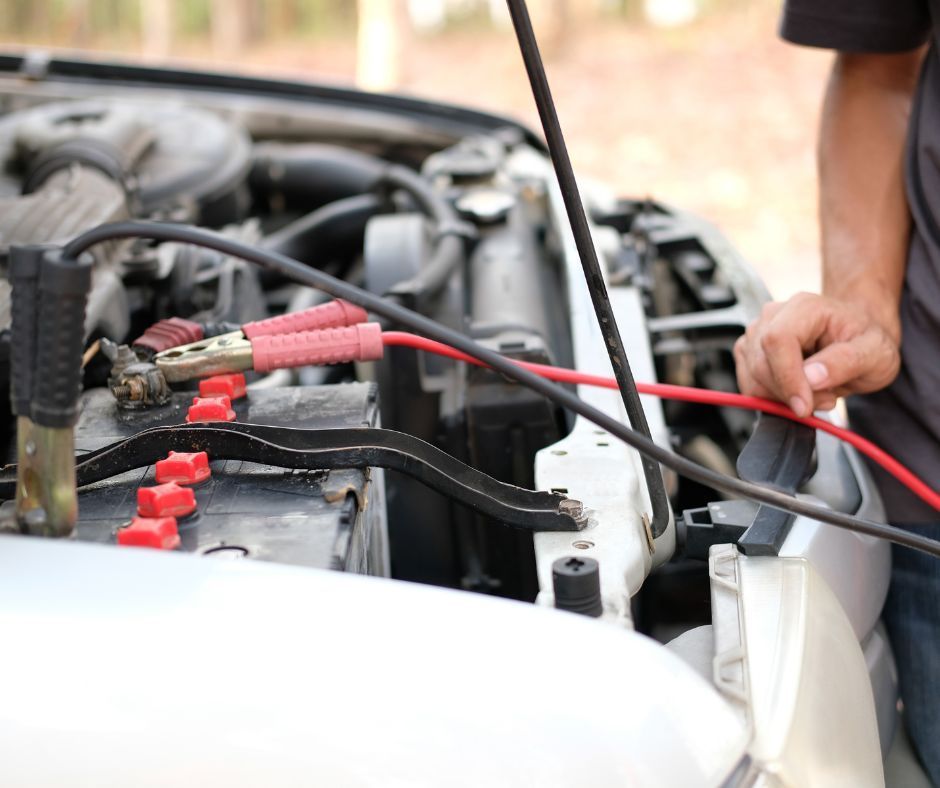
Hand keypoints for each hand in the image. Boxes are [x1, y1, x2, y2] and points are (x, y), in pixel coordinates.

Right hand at [733, 292, 900, 416]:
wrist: (856, 339)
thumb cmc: (866, 341)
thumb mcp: (876, 353)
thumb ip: (845, 362)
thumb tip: (811, 377)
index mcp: (804, 307)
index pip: (777, 340)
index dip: (786, 376)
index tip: (804, 406)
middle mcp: (773, 316)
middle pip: (761, 363)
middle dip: (791, 393)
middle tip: (826, 399)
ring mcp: (757, 334)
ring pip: (753, 378)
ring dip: (784, 397)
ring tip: (818, 392)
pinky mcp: (749, 353)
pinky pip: (751, 385)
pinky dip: (774, 398)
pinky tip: (800, 391)